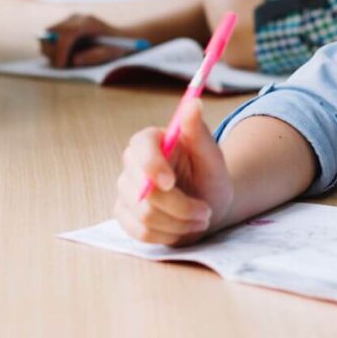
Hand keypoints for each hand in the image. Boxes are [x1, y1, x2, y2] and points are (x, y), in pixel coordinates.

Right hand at [40, 14, 124, 67]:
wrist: (122, 36)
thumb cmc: (118, 46)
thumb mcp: (112, 54)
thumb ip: (95, 57)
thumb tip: (75, 60)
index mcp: (89, 23)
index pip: (67, 34)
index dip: (60, 51)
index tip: (60, 65)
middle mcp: (77, 18)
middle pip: (52, 32)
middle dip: (52, 51)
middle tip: (60, 66)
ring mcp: (69, 20)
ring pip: (48, 34)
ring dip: (51, 50)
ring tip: (64, 61)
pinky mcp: (65, 24)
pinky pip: (50, 35)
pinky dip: (52, 47)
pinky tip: (64, 55)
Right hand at [114, 100, 234, 245]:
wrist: (209, 205)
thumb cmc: (210, 177)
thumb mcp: (212, 157)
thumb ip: (199, 132)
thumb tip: (193, 102)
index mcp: (151, 140)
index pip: (140, 148)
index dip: (151, 166)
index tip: (170, 182)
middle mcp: (132, 163)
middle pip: (143, 191)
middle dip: (180, 206)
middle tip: (206, 211)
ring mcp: (125, 190)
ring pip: (144, 215)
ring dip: (179, 223)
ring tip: (200, 219)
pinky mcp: (124, 215)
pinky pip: (140, 232)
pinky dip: (167, 235)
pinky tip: (183, 228)